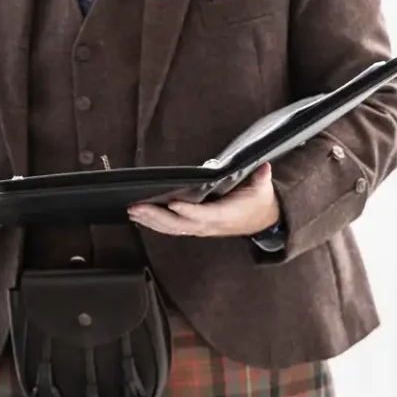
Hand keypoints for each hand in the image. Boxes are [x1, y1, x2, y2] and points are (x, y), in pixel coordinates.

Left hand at [129, 163, 280, 237]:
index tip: (173, 204)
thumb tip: (264, 167)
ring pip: (173, 229)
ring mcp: (201, 229)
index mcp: (226, 216)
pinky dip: (156, 224)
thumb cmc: (258, 202)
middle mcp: (210, 226)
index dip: (189, 212)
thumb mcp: (263, 189)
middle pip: (181, 225)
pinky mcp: (196, 228)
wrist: (261, 220)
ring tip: (133, 211)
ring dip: (151, 221)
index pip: (205, 216)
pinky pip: (173, 229)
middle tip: (137, 207)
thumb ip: (261, 178)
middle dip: (157, 217)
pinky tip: (141, 218)